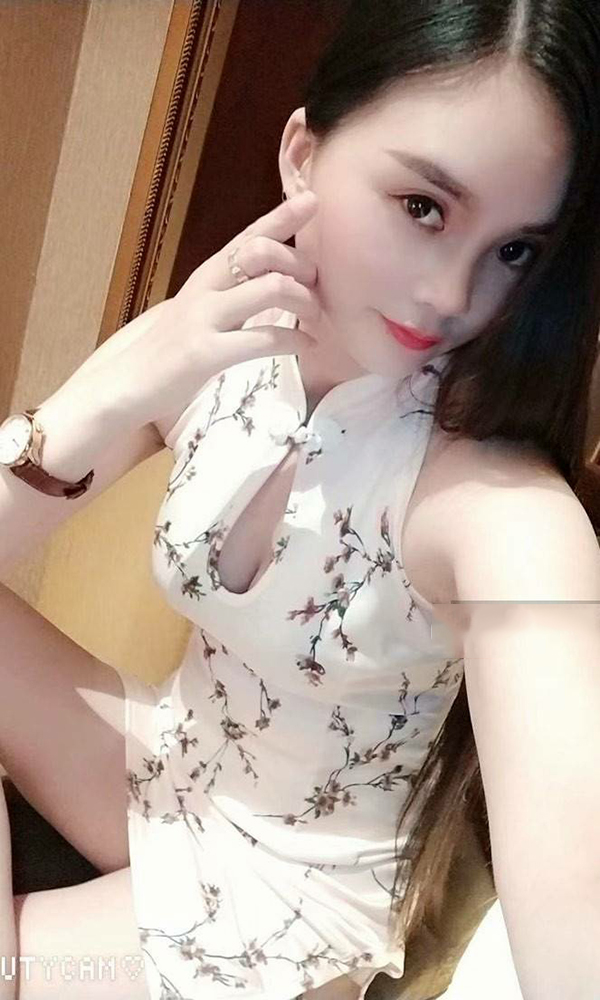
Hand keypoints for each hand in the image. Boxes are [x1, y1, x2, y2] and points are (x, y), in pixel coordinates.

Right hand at [112, 189, 320, 427]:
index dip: (281, 217)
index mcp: (205, 277)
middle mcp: (204, 289)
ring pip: (269, 289)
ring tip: (316, 317)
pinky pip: (262, 339)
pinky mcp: (206, 354)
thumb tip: (270, 285)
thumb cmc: (166, 352)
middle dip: (300, 264)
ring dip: (304, 300)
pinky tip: (306, 345)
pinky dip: (294, 340)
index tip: (313, 201)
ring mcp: (204, 320)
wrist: (125, 385)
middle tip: (318, 285)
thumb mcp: (199, 313)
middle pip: (261, 252)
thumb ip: (229, 296)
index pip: (247, 237)